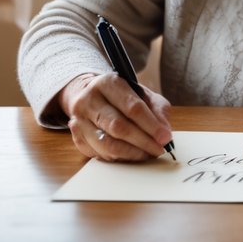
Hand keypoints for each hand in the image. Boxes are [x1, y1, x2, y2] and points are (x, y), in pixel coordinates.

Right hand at [58, 72, 172, 161]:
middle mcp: (89, 100)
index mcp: (108, 83)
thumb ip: (157, 109)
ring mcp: (79, 120)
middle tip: (159, 150)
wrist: (89, 95)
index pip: (132, 107)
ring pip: (107, 144)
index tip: (165, 138)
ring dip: (132, 153)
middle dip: (143, 141)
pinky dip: (119, 157)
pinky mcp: (77, 138)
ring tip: (148, 154)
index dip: (151, 125)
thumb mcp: (142, 93)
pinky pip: (99, 154)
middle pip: (118, 127)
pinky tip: (131, 154)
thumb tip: (165, 133)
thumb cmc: (121, 96)